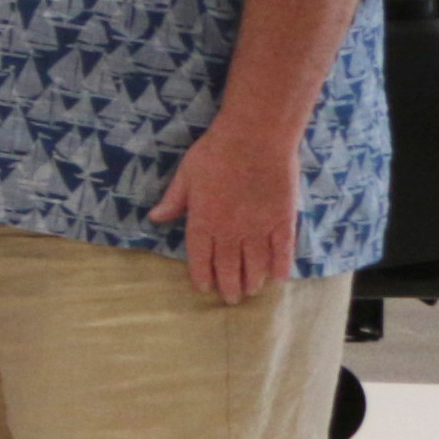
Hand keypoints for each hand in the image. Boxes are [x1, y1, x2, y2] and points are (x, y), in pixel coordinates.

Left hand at [151, 117, 304, 303]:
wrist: (255, 139)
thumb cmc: (216, 153)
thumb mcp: (186, 175)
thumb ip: (174, 201)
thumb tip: (155, 219)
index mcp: (204, 221)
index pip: (200, 258)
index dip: (202, 275)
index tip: (204, 288)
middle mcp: (231, 232)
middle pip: (230, 267)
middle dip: (229, 286)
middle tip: (230, 299)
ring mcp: (259, 228)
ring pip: (256, 265)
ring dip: (253, 281)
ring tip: (251, 292)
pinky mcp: (283, 221)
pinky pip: (283, 252)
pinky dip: (281, 267)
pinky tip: (278, 279)